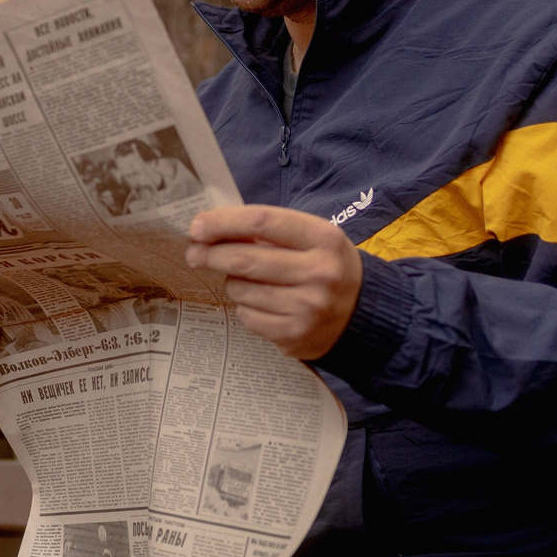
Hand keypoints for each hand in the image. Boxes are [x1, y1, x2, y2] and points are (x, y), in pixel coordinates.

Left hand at [185, 205, 363, 359]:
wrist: (362, 314)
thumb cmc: (325, 266)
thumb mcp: (311, 238)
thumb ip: (268, 231)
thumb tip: (209, 230)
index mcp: (322, 238)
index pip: (261, 221)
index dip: (222, 222)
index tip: (198, 226)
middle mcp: (318, 272)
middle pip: (244, 259)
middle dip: (210, 254)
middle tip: (194, 253)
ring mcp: (307, 307)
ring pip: (240, 289)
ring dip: (231, 282)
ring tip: (246, 280)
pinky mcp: (294, 334)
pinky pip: (247, 315)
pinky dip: (245, 306)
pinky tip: (261, 303)